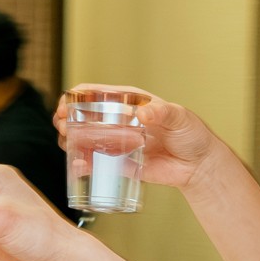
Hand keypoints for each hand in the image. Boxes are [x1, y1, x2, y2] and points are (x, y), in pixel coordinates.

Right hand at [55, 84, 220, 190]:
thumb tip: (143, 113)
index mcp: (129, 102)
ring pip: (84, 138)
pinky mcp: (119, 163)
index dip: (75, 96)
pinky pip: (95, 162)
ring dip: (69, 140)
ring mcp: (116, 141)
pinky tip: (79, 166)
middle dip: (65, 119)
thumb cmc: (192, 135)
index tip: (65, 105)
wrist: (198, 166)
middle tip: (61, 127)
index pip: (96, 93)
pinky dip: (83, 164)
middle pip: (83, 115)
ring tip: (65, 144)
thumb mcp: (180, 118)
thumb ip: (163, 113)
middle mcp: (119, 120)